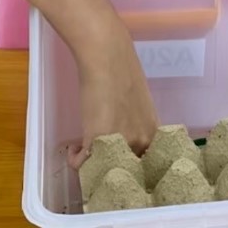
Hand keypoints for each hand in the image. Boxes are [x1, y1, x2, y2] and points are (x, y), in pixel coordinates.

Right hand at [68, 14, 157, 168]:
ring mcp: (119, 143)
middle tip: (100, 158)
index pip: (148, 165)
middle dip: (111, 168)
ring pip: (104, 169)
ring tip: (85, 152)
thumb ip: (136, 123)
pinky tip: (74, 150)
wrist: (107, 57)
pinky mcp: (95, 140)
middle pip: (126, 171)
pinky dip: (75, 160)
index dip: (132, 167)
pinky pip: (82, 164)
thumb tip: (126, 132)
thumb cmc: (123, 71)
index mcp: (154, 133)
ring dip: (92, 163)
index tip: (120, 162)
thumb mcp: (139, 104)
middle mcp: (140, 142)